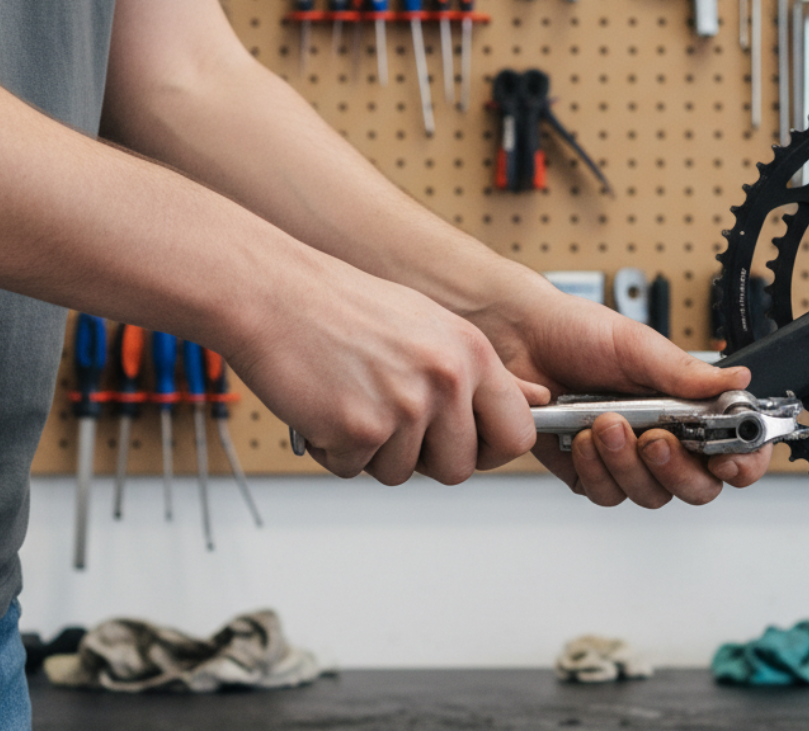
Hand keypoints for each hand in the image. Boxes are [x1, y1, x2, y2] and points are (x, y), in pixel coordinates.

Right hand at [226, 256, 548, 484]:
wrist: (271, 292)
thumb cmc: (342, 307)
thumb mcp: (430, 326)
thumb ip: (478, 372)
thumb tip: (536, 401)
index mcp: (471, 353)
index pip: (518, 434)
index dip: (491, 450)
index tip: (470, 446)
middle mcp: (446, 379)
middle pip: (459, 467)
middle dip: (424, 459)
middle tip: (390, 421)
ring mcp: (404, 406)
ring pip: (402, 474)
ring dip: (372, 452)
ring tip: (351, 397)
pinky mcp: (359, 429)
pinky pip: (354, 470)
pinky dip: (333, 450)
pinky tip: (323, 404)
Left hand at [474, 285, 772, 506]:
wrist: (518, 338)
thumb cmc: (578, 333)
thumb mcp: (637, 346)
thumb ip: (686, 373)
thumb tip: (739, 381)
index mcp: (688, 406)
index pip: (735, 450)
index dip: (742, 463)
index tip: (726, 459)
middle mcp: (664, 438)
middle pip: (698, 487)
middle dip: (677, 468)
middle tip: (655, 439)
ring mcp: (627, 459)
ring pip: (649, 494)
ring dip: (628, 463)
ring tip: (605, 423)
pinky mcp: (589, 471)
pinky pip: (605, 492)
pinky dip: (594, 468)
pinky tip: (581, 438)